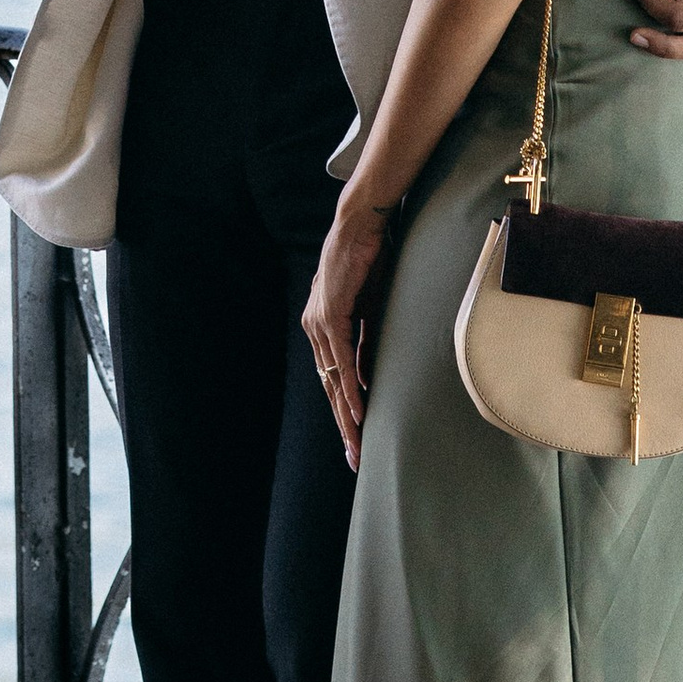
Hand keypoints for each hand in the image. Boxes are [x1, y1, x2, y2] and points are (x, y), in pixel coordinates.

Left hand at [302, 184, 392, 469]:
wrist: (361, 223)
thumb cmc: (367, 260)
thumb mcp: (368, 307)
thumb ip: (365, 338)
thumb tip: (368, 371)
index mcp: (321, 327)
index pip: (332, 378)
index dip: (343, 410)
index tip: (356, 439)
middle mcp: (314, 328)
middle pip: (329, 386)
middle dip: (343, 425)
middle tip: (354, 458)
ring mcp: (319, 322)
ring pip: (333, 380)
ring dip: (347, 415)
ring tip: (357, 443)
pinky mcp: (330, 314)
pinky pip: (341, 360)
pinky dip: (350, 388)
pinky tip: (358, 411)